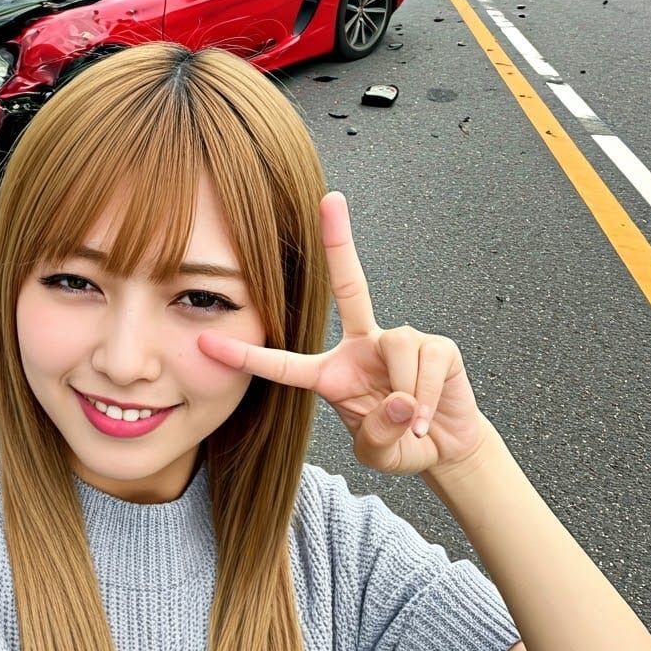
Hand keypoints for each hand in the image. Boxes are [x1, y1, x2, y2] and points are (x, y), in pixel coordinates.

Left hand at [198, 192, 485, 475]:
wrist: (445, 447)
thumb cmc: (400, 444)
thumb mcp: (378, 453)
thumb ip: (378, 434)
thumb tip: (401, 400)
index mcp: (331, 373)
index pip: (283, 363)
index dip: (245, 356)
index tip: (206, 342)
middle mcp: (362, 345)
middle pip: (347, 284)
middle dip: (339, 240)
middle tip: (329, 198)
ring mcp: (399, 341)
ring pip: (395, 345)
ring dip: (403, 392)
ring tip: (410, 422)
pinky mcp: (438, 347)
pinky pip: (424, 361)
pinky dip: (424, 396)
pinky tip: (426, 416)